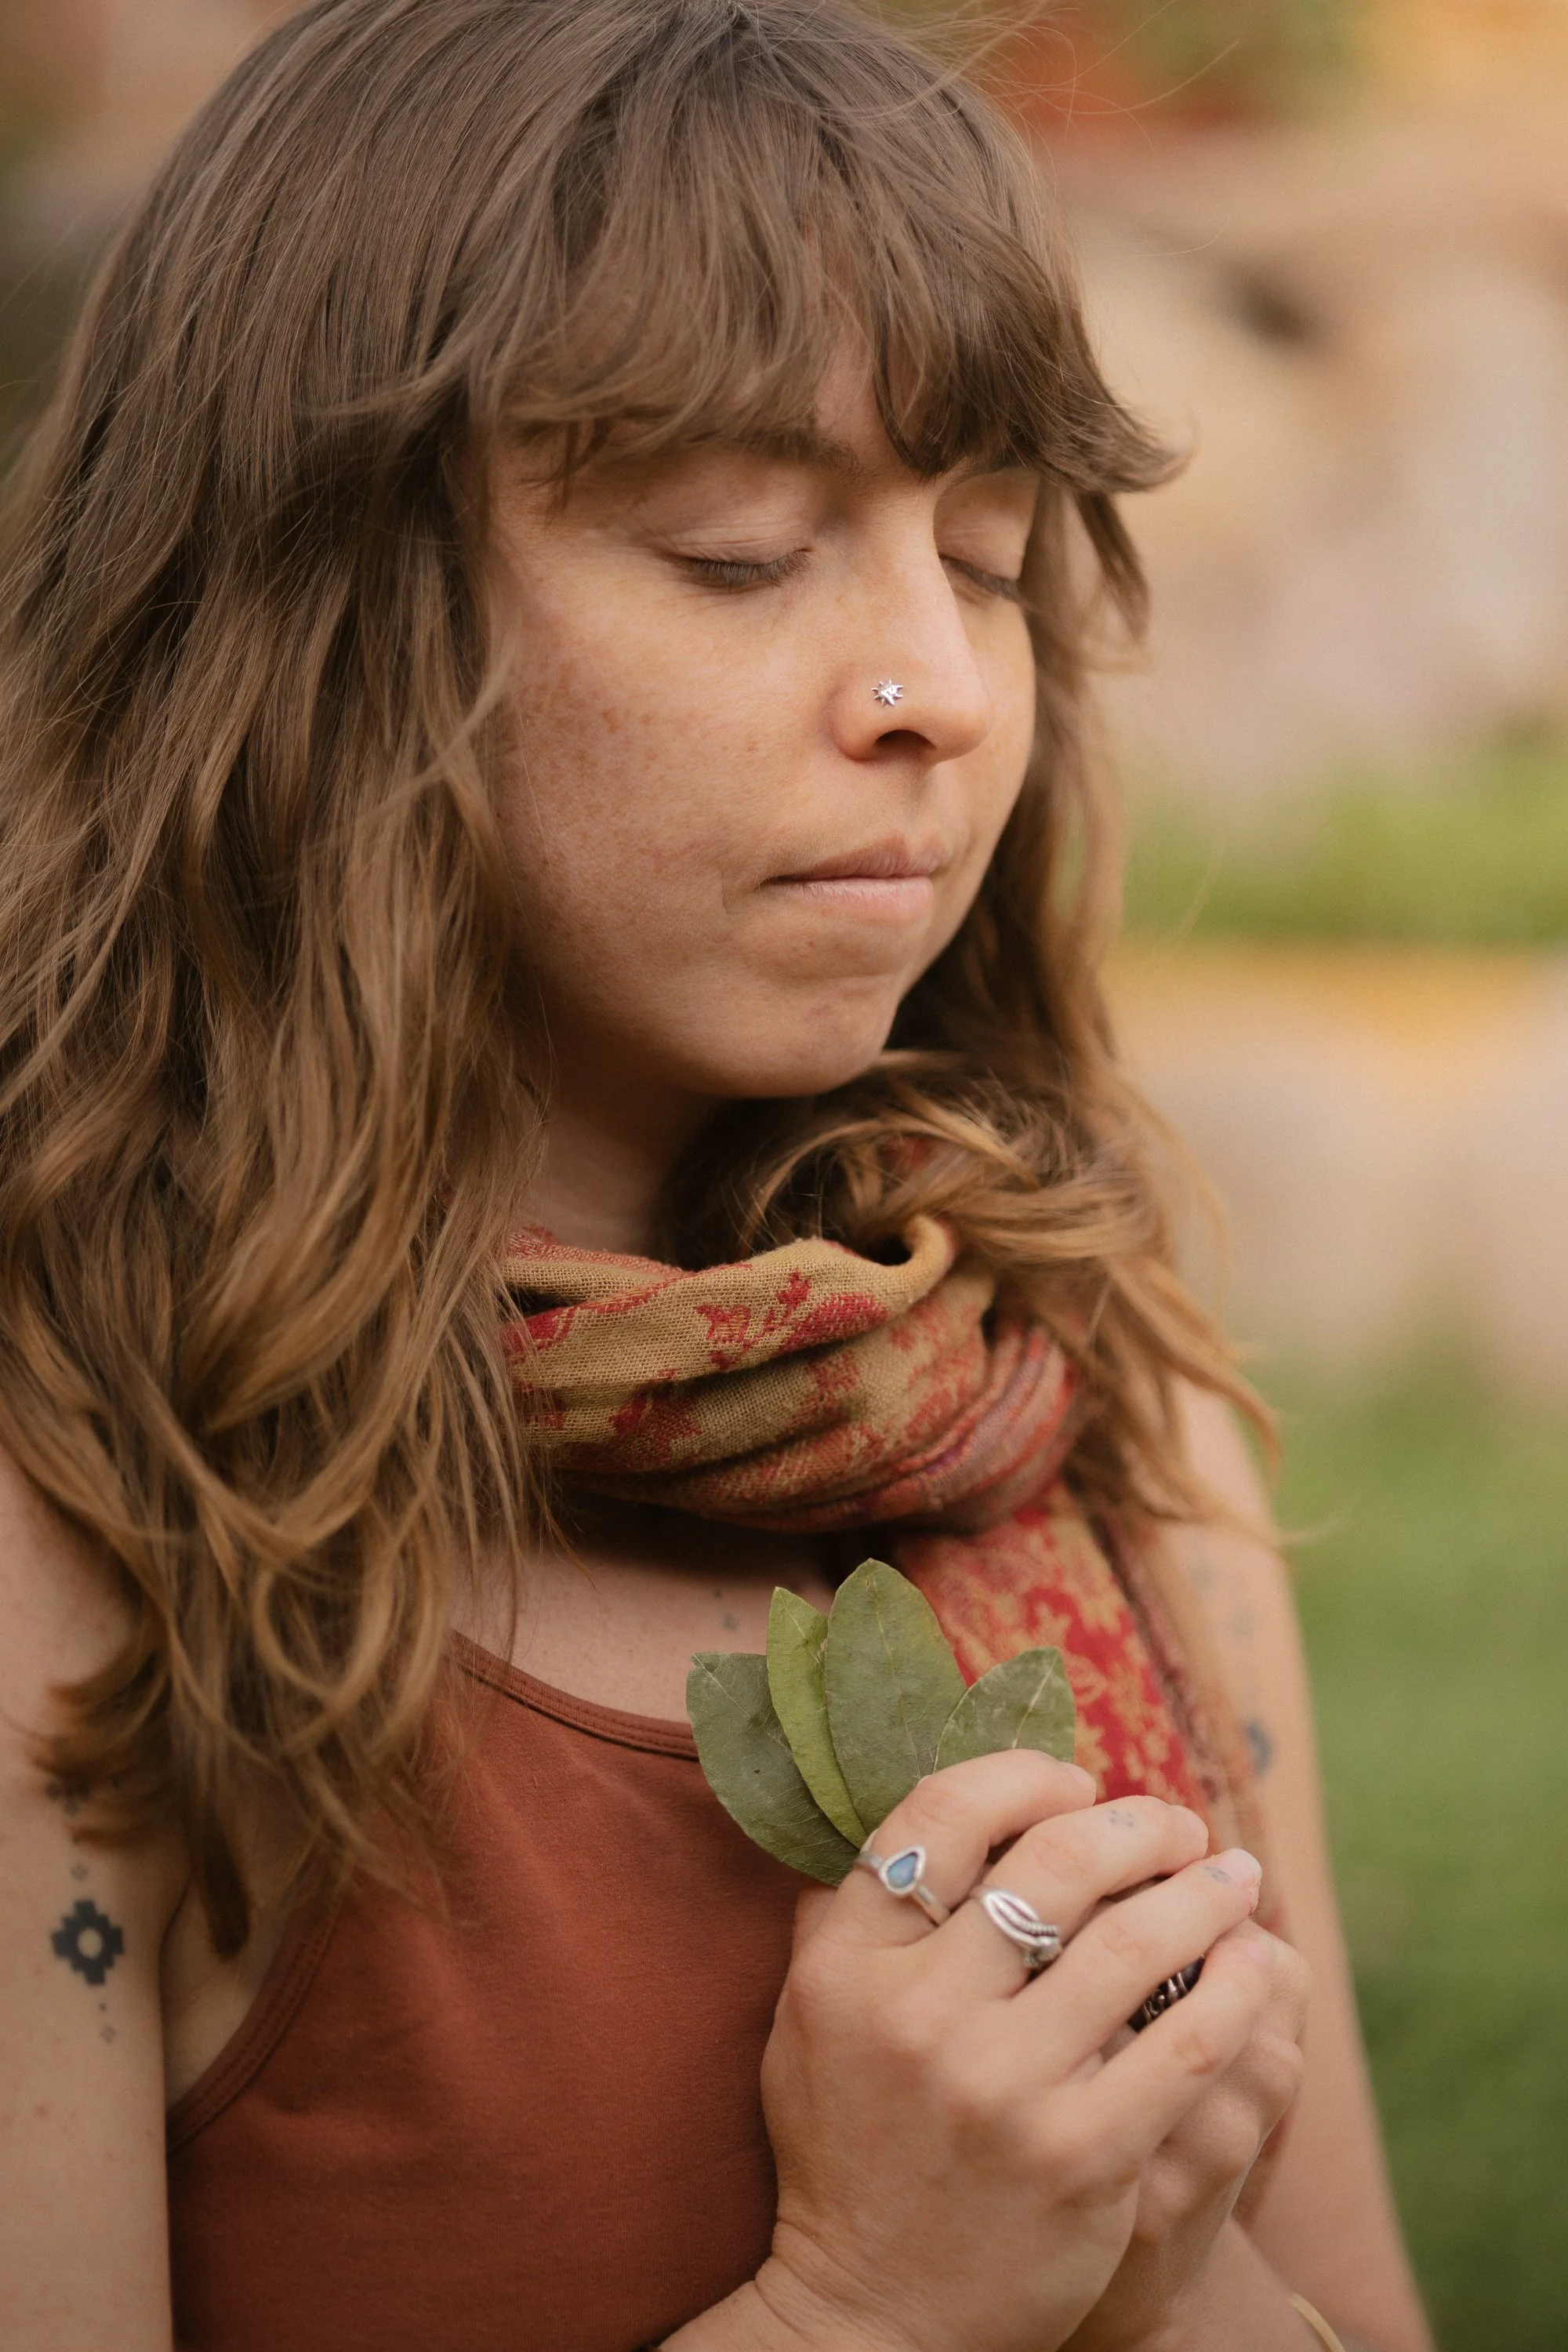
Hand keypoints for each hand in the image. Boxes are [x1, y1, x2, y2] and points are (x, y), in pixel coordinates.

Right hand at [747, 1757, 1279, 2351]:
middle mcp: (917, 2015)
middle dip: (1135, 1827)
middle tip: (1180, 1826)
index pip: (941, 1816)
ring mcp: (1001, 2088)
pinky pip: (1183, 2047)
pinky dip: (1232, 1990)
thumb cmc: (849, 2150)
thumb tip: (917, 1809)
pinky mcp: (1080, 2157)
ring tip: (1237, 1878)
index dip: (1022, 1778)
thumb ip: (843, 1914)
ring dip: (1203, 1894)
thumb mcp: (810, 2021)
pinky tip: (1254, 1965)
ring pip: (1132, 1944)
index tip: (1075, 1782)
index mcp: (846, 1966)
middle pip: (1051, 1866)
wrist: (871, 2316)